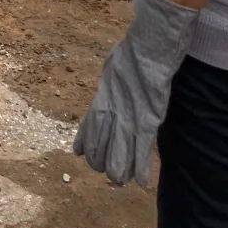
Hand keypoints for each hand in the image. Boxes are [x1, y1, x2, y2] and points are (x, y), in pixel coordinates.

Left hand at [73, 0, 197, 186]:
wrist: (150, 45)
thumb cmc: (133, 53)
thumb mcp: (110, 69)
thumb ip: (107, 85)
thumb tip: (104, 90)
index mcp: (102, 95)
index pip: (88, 124)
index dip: (83, 141)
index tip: (77, 153)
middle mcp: (112, 108)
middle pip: (100, 141)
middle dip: (100, 159)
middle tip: (102, 171)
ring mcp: (130, 115)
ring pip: (119, 150)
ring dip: (118, 169)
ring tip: (117, 182)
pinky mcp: (149, 118)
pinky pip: (143, 148)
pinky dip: (140, 166)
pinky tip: (139, 182)